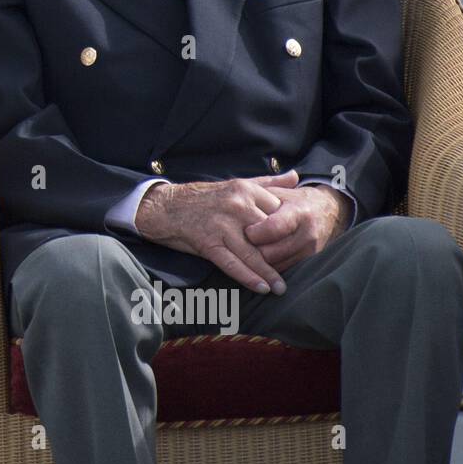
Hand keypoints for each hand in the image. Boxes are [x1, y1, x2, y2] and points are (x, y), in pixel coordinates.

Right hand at [135, 171, 300, 294]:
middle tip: (295, 270)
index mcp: (246, 190)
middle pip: (268, 236)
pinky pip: (232, 264)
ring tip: (281, 288)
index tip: (296, 245)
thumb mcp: (237, 183)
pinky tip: (261, 287)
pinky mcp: (208, 242)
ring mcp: (222, 226)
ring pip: (253, 253)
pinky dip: (248, 277)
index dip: (287, 231)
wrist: (166, 206)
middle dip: (281, 254)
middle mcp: (236, 207)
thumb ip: (268, 182)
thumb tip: (295, 176)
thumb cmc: (203, 198)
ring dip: (269, 273)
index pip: (278, 214)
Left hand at [244, 184, 351, 271]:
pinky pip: (283, 269)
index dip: (255, 232)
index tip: (245, 230)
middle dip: (252, 250)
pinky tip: (260, 258)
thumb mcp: (280, 193)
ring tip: (247, 251)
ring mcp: (309, 250)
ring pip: (275, 265)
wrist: (330, 210)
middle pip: (271, 252)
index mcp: (298, 212)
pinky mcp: (309, 261)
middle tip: (240, 244)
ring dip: (258, 262)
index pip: (273, 228)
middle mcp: (307, 234)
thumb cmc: (296, 200)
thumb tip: (238, 210)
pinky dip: (268, 267)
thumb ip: (260, 200)